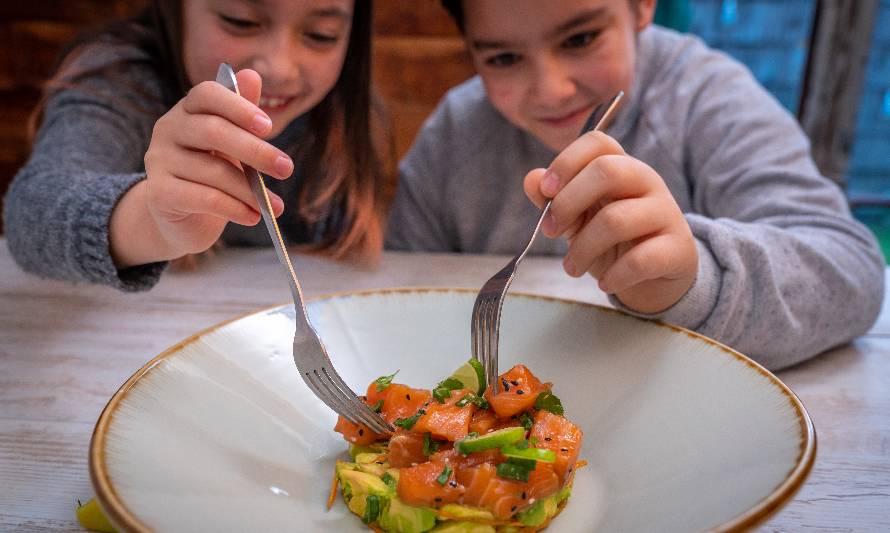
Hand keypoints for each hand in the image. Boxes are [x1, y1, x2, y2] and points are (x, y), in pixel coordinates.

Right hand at [112, 69, 291, 266]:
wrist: (184, 216)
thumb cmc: (214, 172)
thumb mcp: (233, 143)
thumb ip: (243, 113)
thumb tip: (252, 75)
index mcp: (188, 109)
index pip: (207, 93)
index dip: (238, 107)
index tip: (268, 127)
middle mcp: (168, 128)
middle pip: (213, 131)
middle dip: (255, 151)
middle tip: (286, 168)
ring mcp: (158, 160)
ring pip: (213, 171)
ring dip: (250, 191)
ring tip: (275, 206)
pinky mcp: (158, 192)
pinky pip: (203, 198)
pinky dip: (234, 209)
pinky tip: (253, 217)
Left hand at [524, 131, 697, 313]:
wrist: (656, 278)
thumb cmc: (612, 242)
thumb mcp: (579, 219)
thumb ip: (556, 200)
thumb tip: (532, 180)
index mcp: (622, 167)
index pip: (598, 143)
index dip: (567, 161)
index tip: (545, 190)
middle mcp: (647, 182)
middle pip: (608, 170)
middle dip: (568, 202)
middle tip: (549, 231)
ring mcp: (666, 213)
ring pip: (616, 220)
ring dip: (582, 249)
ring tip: (571, 268)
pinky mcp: (677, 249)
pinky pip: (641, 259)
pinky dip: (615, 275)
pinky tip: (605, 283)